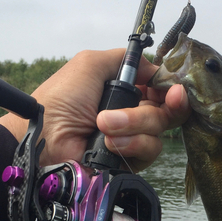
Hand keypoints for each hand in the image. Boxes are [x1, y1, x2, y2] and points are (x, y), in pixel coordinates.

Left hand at [0, 49, 189, 170]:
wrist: (46, 139)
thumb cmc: (62, 99)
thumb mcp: (91, 63)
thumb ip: (126, 59)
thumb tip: (155, 67)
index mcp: (125, 90)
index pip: (161, 89)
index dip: (171, 88)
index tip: (175, 89)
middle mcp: (133, 113)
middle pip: (168, 110)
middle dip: (164, 105)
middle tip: (169, 99)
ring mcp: (132, 138)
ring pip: (158, 130)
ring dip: (135, 123)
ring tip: (104, 124)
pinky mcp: (130, 160)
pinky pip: (149, 150)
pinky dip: (132, 143)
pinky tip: (111, 142)